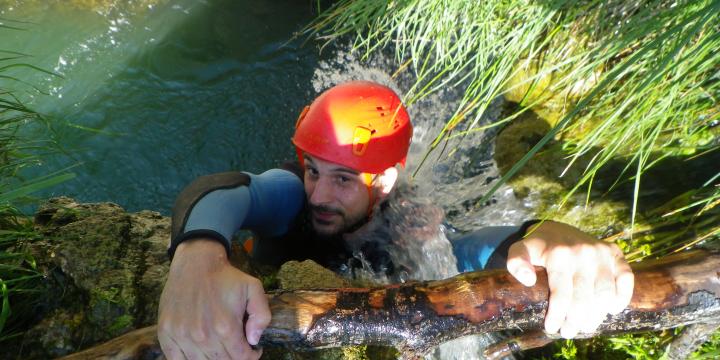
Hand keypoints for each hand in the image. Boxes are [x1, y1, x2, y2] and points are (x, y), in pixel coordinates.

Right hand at [158, 239, 269, 358]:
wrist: (196, 262)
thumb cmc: (225, 277)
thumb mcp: (253, 288)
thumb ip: (261, 315)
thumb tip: (254, 340)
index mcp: (225, 327)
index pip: (241, 358)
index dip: (251, 356)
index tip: (252, 350)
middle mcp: (203, 335)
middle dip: (233, 358)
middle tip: (237, 348)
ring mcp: (182, 336)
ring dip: (214, 359)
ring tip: (221, 349)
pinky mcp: (166, 333)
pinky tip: (200, 352)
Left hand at [506, 221, 633, 338]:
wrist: (558, 229)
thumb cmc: (539, 246)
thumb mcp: (520, 250)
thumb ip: (516, 262)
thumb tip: (527, 280)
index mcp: (559, 254)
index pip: (561, 293)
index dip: (557, 315)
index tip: (551, 328)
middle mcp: (583, 253)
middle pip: (584, 298)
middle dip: (575, 321)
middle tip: (569, 332)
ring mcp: (602, 253)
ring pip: (605, 294)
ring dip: (597, 315)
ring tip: (586, 326)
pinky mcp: (615, 254)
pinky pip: (626, 279)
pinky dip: (622, 297)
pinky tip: (611, 309)